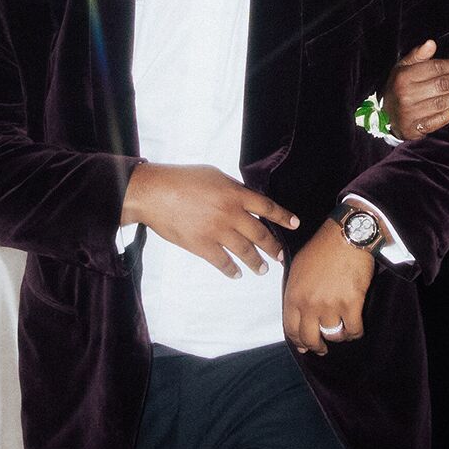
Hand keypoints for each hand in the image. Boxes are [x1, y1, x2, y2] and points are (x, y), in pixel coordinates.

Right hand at [121, 162, 298, 277]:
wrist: (154, 193)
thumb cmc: (181, 179)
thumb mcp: (214, 175)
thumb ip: (232, 189)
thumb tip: (245, 198)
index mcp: (236, 194)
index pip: (267, 208)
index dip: (283, 217)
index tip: (295, 225)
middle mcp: (231, 214)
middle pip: (260, 234)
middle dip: (274, 247)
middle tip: (281, 256)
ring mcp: (217, 231)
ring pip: (245, 251)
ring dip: (256, 261)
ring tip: (263, 269)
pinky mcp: (201, 245)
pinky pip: (222, 261)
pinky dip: (231, 269)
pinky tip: (236, 273)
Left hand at [282, 219, 375, 354]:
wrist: (345, 237)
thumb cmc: (322, 248)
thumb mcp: (297, 268)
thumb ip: (295, 291)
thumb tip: (298, 309)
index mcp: (294, 296)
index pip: (291, 329)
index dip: (298, 342)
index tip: (304, 346)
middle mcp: (310, 305)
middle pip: (310, 338)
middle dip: (316, 347)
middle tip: (322, 348)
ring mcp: (331, 306)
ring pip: (334, 336)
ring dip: (338, 337)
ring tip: (342, 333)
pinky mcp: (351, 304)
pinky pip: (353, 330)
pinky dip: (355, 333)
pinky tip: (355, 330)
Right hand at [383, 39, 448, 140]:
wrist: (385, 116)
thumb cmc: (399, 87)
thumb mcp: (403, 68)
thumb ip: (418, 56)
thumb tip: (431, 43)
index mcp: (405, 76)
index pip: (437, 68)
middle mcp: (407, 94)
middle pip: (443, 84)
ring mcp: (410, 112)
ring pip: (442, 102)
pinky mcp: (414, 128)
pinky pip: (434, 122)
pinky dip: (447, 116)